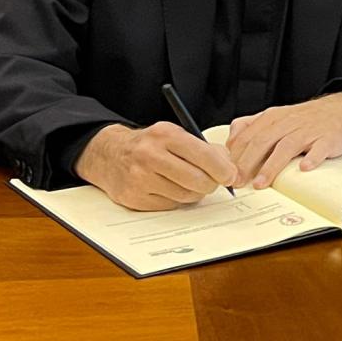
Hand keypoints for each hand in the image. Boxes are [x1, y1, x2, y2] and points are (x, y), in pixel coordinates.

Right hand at [74, 123, 238, 210]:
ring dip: (194, 194)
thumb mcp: (175, 135)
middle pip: (196, 180)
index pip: (203, 155)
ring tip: (189, 184)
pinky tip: (170, 189)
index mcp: (165, 134)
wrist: (110, 154)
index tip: (230, 176)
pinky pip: (169, 206)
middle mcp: (151, 155)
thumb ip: (203, 147)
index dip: (222, 169)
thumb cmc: (150, 144)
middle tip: (212, 183)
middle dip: (211, 184)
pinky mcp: (134, 198)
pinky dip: (176, 200)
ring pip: (185, 196)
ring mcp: (140, 178)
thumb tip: (229, 166)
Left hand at [226, 92, 341, 189]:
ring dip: (272, 166)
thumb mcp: (275, 116)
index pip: (248, 136)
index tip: (226, 173)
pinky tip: (304, 168)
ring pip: (286, 147)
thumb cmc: (304, 119)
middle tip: (238, 182)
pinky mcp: (327, 139)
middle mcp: (288, 123)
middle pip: (262, 142)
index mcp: (272, 118)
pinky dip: (312, 158)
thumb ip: (251, 126)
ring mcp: (308, 130)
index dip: (235, 156)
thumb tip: (229, 141)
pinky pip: (319, 148)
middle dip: (247, 164)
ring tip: (261, 183)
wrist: (339, 110)